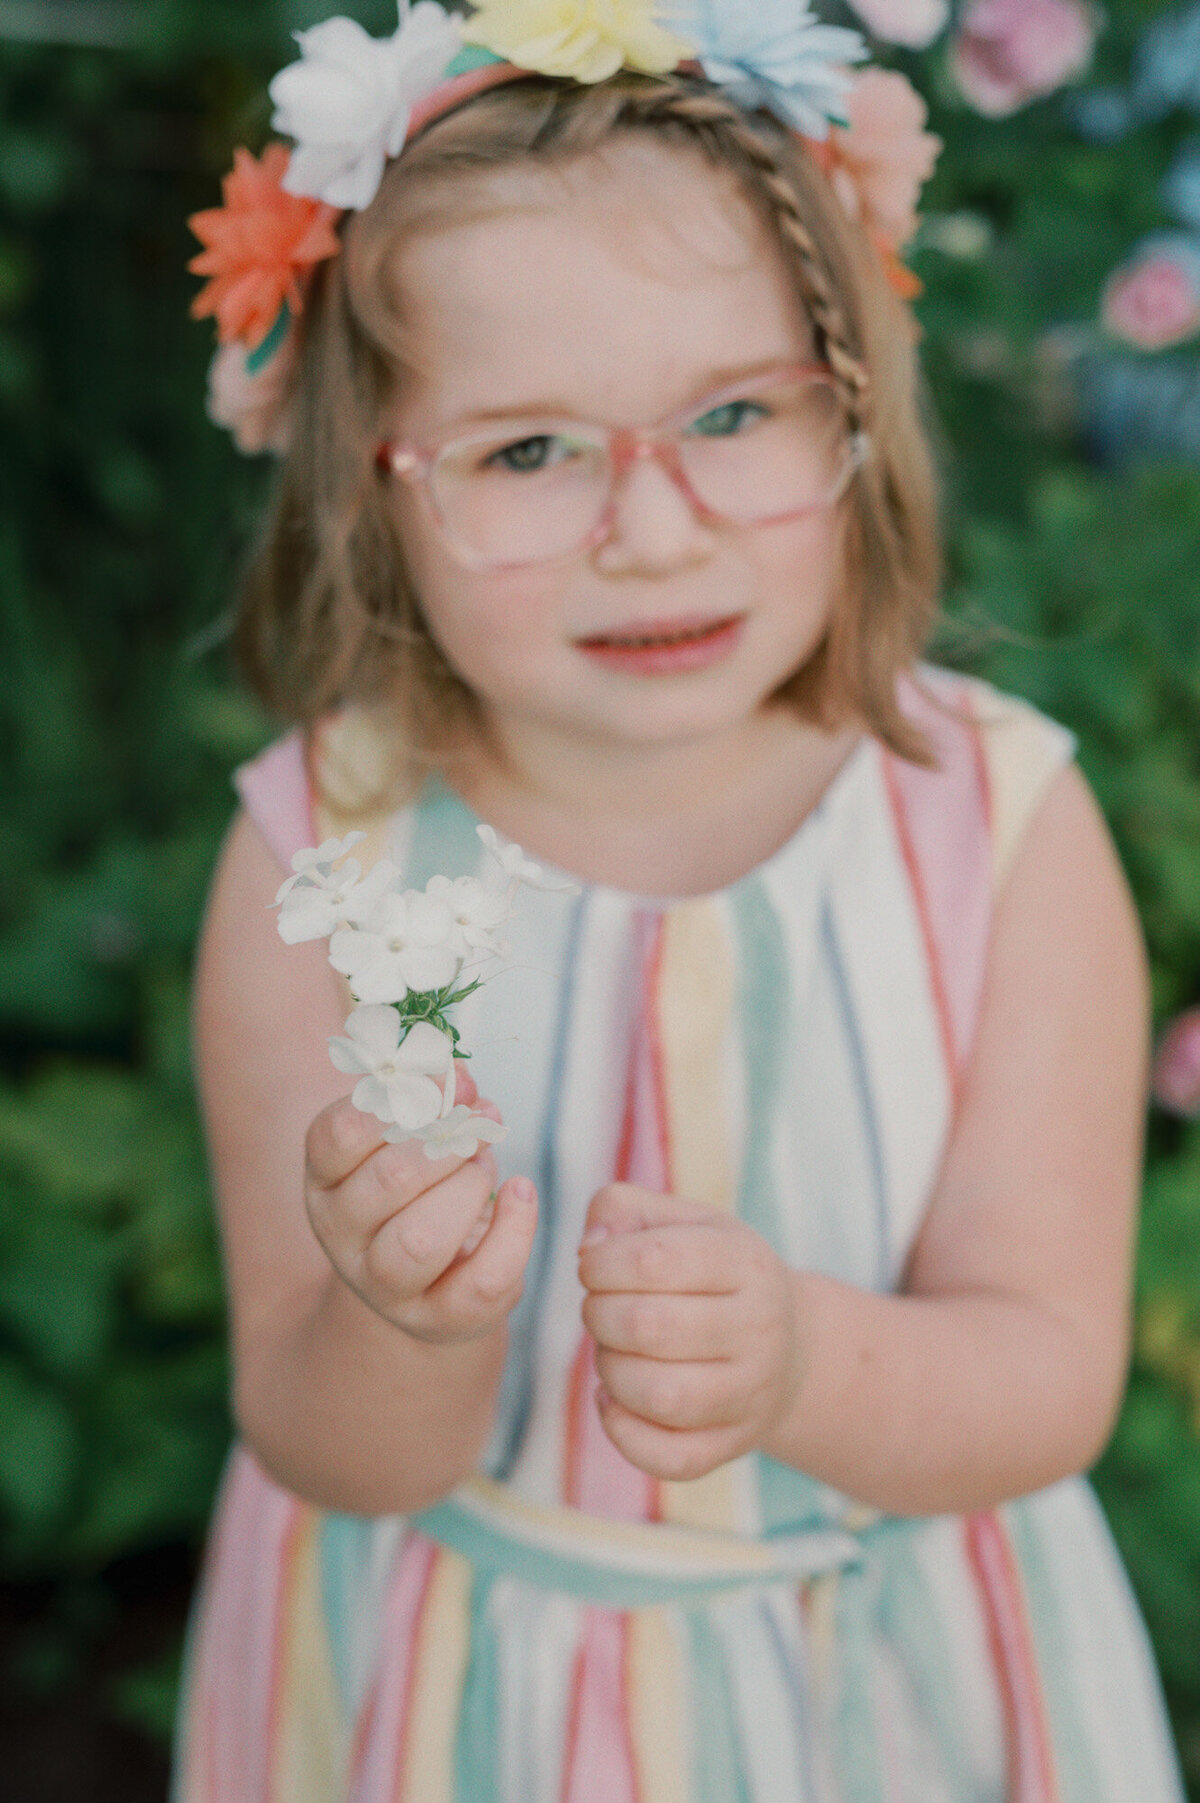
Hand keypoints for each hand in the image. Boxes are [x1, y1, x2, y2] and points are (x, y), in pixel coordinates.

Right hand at [304, 1065, 537, 1345]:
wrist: (430, 1280)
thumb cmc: (421, 1189)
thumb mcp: (410, 1139)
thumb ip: (429, 1099)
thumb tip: (457, 1073)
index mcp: (326, 1180)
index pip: (339, 1134)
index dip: (404, 1098)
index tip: (453, 1082)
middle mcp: (343, 1237)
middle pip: (389, 1181)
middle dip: (448, 1144)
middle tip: (476, 1129)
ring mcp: (386, 1287)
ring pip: (421, 1241)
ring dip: (468, 1188)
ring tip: (485, 1167)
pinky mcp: (440, 1319)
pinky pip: (482, 1282)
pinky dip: (515, 1230)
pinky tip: (520, 1194)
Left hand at [578, 1183, 802, 1481]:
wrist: (793, 1347)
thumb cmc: (718, 1274)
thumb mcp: (687, 1223)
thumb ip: (626, 1210)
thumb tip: (589, 1247)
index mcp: (746, 1262)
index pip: (655, 1260)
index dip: (601, 1264)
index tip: (592, 1269)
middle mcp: (759, 1328)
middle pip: (650, 1327)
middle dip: (599, 1316)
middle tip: (599, 1309)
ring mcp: (752, 1393)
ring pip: (660, 1396)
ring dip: (610, 1372)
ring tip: (611, 1352)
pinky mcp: (735, 1444)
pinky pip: (671, 1458)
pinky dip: (624, 1433)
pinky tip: (614, 1401)